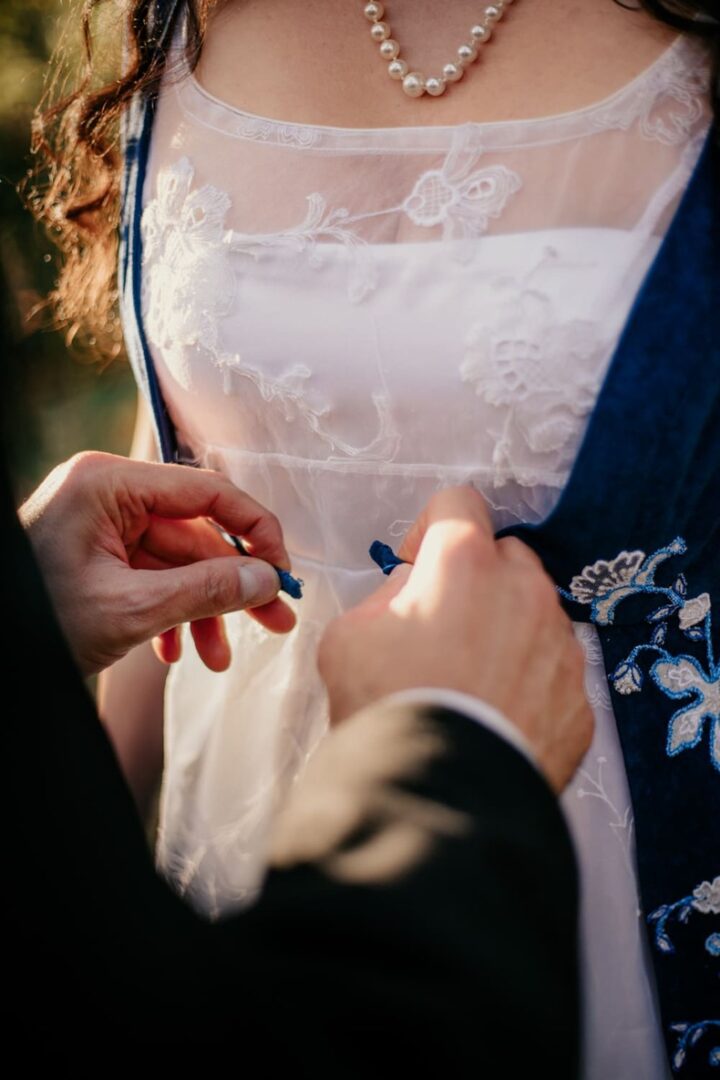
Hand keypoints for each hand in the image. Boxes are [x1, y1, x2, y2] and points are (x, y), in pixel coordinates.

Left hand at [19, 451, 295, 675]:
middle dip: (232, 587)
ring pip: (177, 564)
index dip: (255, 531)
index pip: (207, 492)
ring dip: (202, 611)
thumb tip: (265, 581)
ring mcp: (102, 526)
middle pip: (196, 534)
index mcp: (108, 484)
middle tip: (274, 620)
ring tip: (218, 658)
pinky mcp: (98, 555)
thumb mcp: (129, 609)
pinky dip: (170, 613)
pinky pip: (151, 577)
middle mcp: (108, 495)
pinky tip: (175, 652)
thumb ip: (205, 590)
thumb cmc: (36, 619)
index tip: (283, 571)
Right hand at [318, 487, 592, 792]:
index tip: (414, 564)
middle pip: (506, 557)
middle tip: (442, 626)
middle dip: (476, 579)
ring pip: (536, 615)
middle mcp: (526, 591)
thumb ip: (387, 595)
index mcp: (466, 562)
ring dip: (507, 631)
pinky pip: (553, 672)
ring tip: (471, 681)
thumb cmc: (385, 706)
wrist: (435, 797)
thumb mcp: (348, 635)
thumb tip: (414, 593)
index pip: (458, 502)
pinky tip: (496, 715)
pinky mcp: (579, 700)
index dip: (430, 528)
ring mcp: (561, 646)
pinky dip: (529, 684)